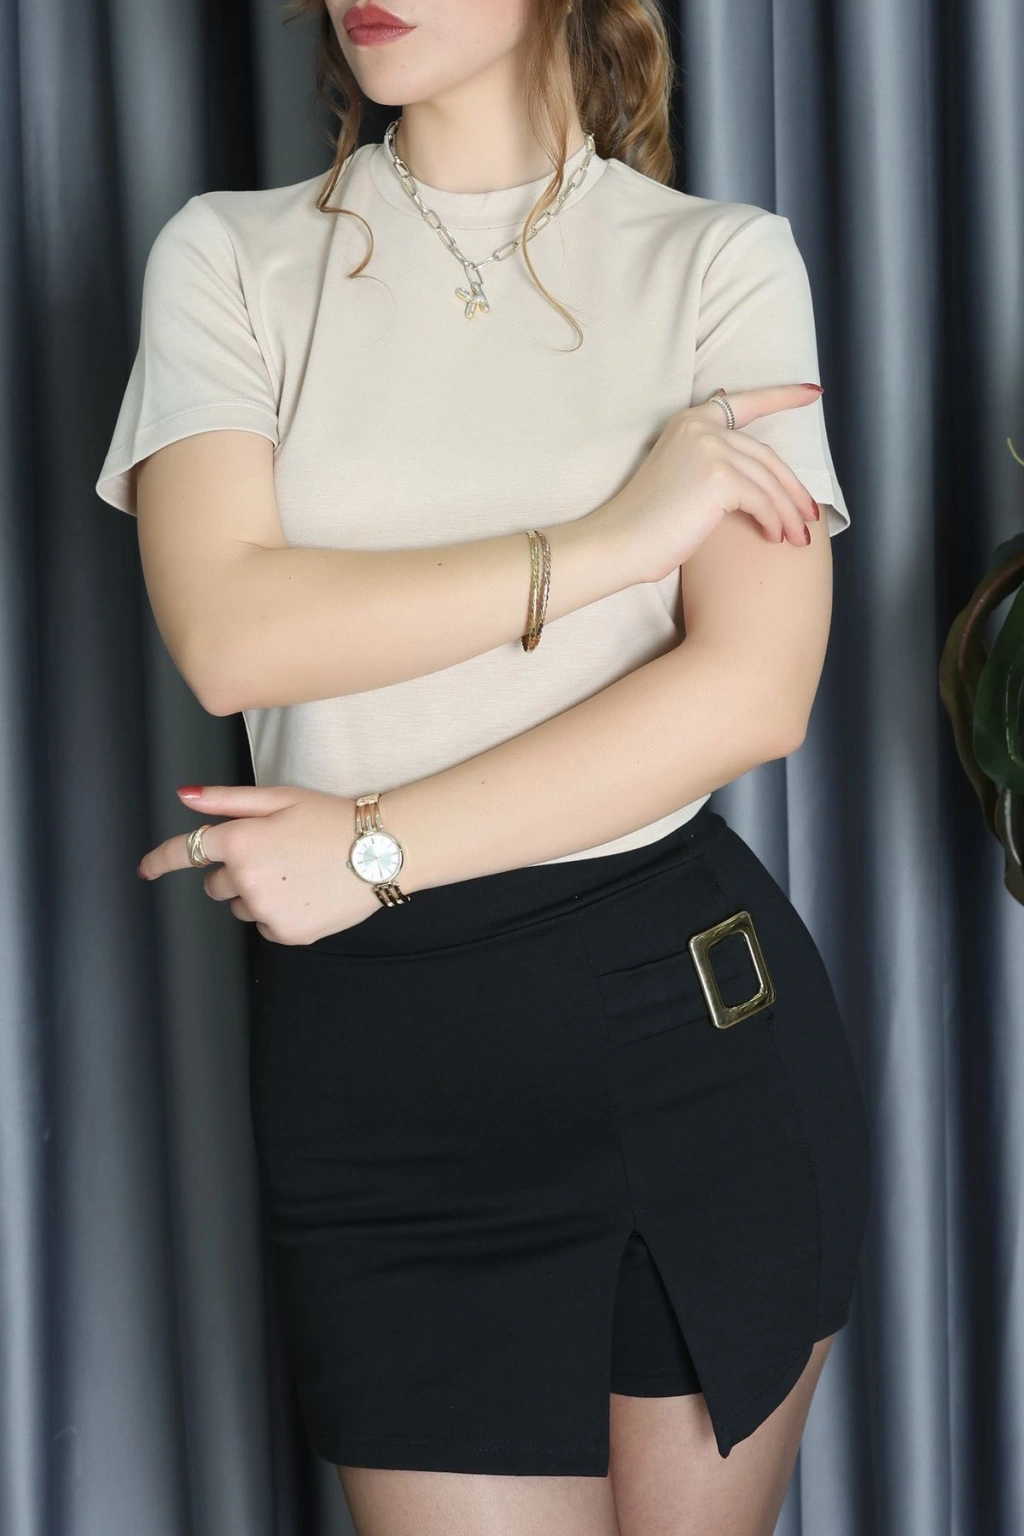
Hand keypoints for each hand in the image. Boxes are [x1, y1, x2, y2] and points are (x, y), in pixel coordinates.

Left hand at [136, 784, 379, 943]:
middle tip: (273, 855)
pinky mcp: (286, 932)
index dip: (160, 860)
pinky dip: (278, 914)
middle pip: (215, 885)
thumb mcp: (279, 797)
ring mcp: (265, 910)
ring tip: (296, 874)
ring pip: (240, 907)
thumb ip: (226, 800)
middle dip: (233, 872)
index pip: (185, 852)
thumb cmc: (330, 818)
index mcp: (239, 841)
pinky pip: (265, 926)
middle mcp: (245, 880)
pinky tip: (306, 893)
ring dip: (255, 894)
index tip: (145, 869)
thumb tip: (185, 797)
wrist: (380, 851)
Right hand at [596, 383, 825, 584]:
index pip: (747, 404)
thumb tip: (746, 459)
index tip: (812, 392)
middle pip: (766, 457)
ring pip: (769, 482)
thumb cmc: (647, 521)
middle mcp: (702, 427)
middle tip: (810, 516)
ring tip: (798, 538)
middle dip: (794, 490)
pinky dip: (773, 521)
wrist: (619, 542)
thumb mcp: (679, 474)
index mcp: (690, 420)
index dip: (783, 397)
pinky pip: (762, 501)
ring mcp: (711, 449)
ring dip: (789, 513)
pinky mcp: (719, 478)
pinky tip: (773, 537)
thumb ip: (710, 457)